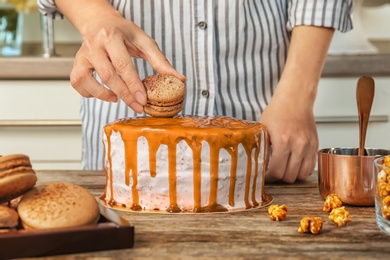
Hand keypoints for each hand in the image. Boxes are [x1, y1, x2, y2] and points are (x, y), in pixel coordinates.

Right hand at [69, 13, 185, 112]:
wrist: (100, 22)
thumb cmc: (124, 33)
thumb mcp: (144, 41)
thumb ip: (161, 61)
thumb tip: (180, 79)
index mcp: (112, 37)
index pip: (123, 64)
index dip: (133, 84)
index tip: (143, 100)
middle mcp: (95, 45)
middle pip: (108, 75)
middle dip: (124, 94)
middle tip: (137, 107)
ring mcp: (83, 55)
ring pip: (86, 80)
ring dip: (103, 95)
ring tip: (117, 99)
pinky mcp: (77, 63)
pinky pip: (77, 82)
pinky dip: (89, 93)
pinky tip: (104, 94)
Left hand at [260, 87, 317, 182]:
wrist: (295, 99)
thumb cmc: (278, 111)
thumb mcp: (264, 129)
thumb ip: (261, 147)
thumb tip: (255, 163)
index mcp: (283, 142)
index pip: (277, 171)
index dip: (269, 177)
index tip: (265, 176)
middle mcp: (298, 145)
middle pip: (290, 176)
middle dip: (279, 178)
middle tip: (272, 174)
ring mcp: (309, 146)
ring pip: (302, 175)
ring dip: (292, 175)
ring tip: (283, 170)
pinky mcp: (315, 145)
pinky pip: (311, 167)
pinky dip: (302, 170)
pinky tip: (293, 165)